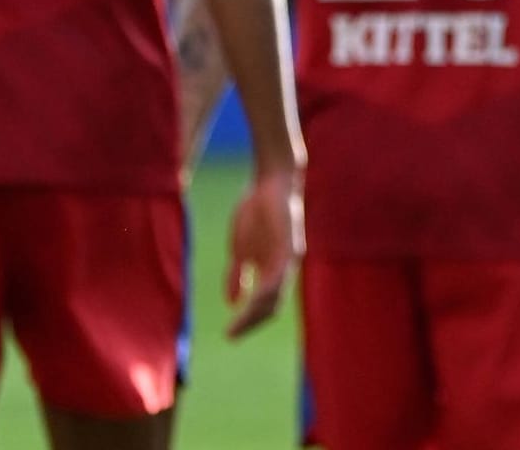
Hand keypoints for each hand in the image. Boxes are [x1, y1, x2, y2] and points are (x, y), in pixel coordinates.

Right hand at [225, 166, 303, 338]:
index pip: (266, 305)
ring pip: (275, 296)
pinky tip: (251, 301)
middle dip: (251, 323)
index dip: (249, 321)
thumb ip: (237, 275)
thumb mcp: (240, 249)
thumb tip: (232, 302)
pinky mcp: (289, 246)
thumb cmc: (255, 212)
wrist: (269, 183)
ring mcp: (289, 259)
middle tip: (231, 336)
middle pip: (272, 306)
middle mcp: (284, 269)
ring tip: (237, 325)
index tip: (229, 334)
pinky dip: (265, 292)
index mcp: (272, 270)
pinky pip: (278, 276)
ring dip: (255, 313)